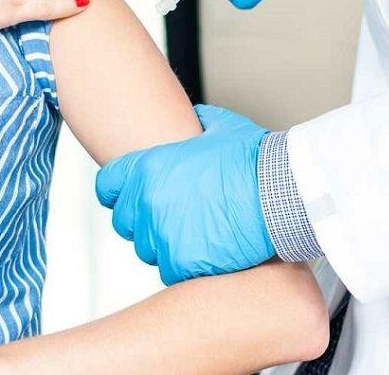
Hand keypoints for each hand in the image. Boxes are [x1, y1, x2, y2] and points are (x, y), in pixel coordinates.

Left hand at [95, 105, 275, 284]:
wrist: (282, 195)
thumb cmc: (256, 160)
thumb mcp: (222, 127)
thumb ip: (198, 123)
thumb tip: (196, 116)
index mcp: (147, 168)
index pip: (106, 186)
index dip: (117, 193)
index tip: (128, 198)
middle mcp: (147, 202)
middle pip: (125, 222)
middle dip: (144, 222)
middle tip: (173, 220)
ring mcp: (162, 234)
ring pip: (147, 250)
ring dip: (166, 246)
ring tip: (197, 237)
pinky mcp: (182, 262)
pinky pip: (171, 272)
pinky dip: (186, 268)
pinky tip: (208, 255)